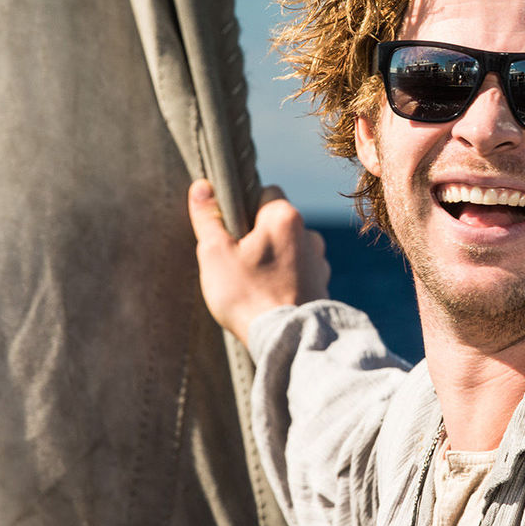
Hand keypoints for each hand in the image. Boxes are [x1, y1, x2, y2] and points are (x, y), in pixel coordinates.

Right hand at [188, 179, 330, 345]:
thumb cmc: (247, 295)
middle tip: (238, 261)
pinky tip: (270, 295)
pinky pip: (300, 272)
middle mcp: (310, 234)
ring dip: (275, 258)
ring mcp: (319, 261)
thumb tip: (202, 185)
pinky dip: (287, 278)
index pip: (266, 192)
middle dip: (259, 236)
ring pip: (290, 248)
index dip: (245, 207)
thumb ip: (208, 217)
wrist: (285, 340)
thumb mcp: (215, 253)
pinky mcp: (323, 286)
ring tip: (254, 282)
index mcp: (285, 218)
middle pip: (278, 222)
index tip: (232, 231)